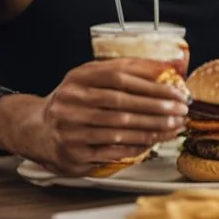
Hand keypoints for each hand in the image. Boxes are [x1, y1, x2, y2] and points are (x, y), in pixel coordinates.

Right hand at [0, 59, 189, 176]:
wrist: (37, 129)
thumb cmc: (75, 101)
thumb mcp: (93, 77)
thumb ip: (129, 70)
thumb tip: (172, 65)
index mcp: (78, 77)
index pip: (120, 76)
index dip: (151, 84)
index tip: (176, 90)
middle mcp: (71, 101)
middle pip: (122, 104)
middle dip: (157, 108)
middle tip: (181, 111)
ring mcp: (71, 129)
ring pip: (120, 129)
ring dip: (153, 129)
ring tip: (174, 126)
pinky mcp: (74, 153)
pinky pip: (113, 150)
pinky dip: (137, 146)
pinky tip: (154, 141)